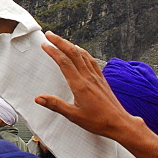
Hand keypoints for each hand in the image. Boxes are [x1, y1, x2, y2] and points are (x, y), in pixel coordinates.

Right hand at [35, 31, 157, 157]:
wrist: (119, 123)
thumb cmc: (98, 121)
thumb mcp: (73, 116)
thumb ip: (55, 105)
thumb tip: (38, 98)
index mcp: (80, 85)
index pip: (64, 63)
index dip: (53, 51)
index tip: (45, 44)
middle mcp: (89, 77)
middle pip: (73, 53)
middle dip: (60, 42)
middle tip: (50, 35)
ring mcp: (96, 77)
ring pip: (83, 55)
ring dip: (71, 45)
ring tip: (62, 40)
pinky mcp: (102, 79)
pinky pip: (91, 60)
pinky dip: (83, 52)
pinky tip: (80, 52)